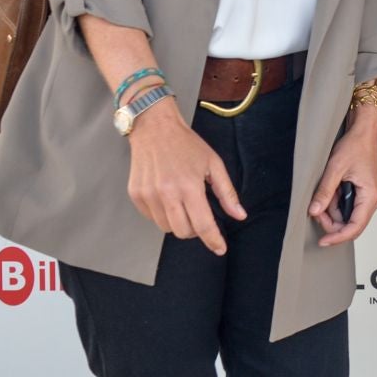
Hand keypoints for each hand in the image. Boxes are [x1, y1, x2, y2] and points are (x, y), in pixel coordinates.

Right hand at [126, 100, 246, 252]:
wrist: (154, 128)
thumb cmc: (186, 144)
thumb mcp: (213, 164)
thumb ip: (227, 193)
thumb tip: (240, 216)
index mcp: (189, 186)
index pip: (203, 225)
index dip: (213, 241)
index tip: (220, 248)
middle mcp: (167, 194)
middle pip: (183, 232)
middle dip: (195, 230)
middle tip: (199, 213)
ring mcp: (148, 196)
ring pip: (167, 228)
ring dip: (178, 222)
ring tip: (182, 201)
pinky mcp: (136, 195)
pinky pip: (152, 218)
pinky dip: (162, 214)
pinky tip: (167, 196)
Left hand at [308, 111, 376, 246]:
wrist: (362, 131)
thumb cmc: (356, 146)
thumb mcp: (335, 168)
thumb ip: (325, 191)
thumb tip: (314, 211)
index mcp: (369, 197)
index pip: (354, 228)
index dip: (337, 237)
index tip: (323, 241)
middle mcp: (369, 201)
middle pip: (349, 225)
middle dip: (331, 223)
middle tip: (316, 211)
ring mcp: (364, 197)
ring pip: (345, 217)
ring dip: (330, 212)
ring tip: (322, 195)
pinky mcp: (358, 193)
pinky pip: (344, 206)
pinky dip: (333, 203)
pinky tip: (328, 192)